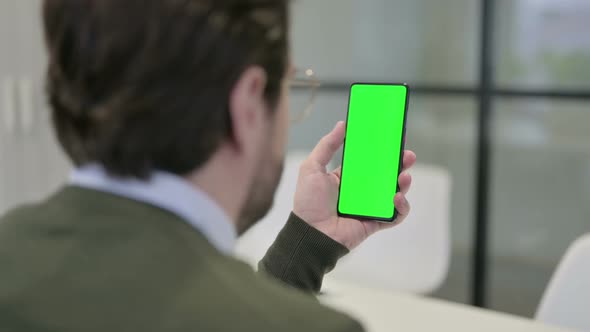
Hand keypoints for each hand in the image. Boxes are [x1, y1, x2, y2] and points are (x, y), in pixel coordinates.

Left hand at [293, 121, 416, 249]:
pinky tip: (396, 198)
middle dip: (400, 164)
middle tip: (408, 155)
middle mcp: (360, 191)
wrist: (311, 233)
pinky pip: (395, 215)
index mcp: (347, 177)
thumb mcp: (312, 167)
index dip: (382, 150)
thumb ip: (327, 145)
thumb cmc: (308, 202)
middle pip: (386, 174)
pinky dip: (401, 207)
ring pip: (395, 192)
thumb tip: (342, 124)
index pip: (369, 160)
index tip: (392, 138)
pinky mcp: (375, 222)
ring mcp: (369, 206)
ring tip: (404, 176)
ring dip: (404, 183)